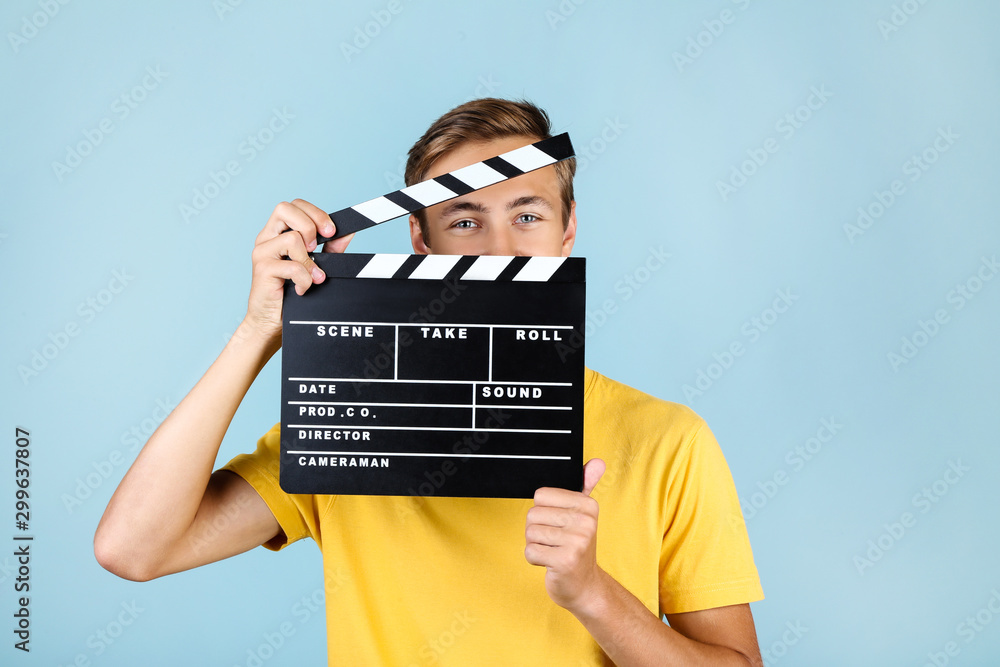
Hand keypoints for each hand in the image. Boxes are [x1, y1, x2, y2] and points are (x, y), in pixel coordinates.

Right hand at [243, 199, 353, 343]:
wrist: (272, 322)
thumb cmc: (292, 293)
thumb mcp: (315, 266)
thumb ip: (330, 248)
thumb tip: (348, 231)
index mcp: (277, 232)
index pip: (293, 205)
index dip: (314, 212)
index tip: (331, 231)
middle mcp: (266, 237)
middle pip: (284, 208)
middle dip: (310, 224)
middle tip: (318, 246)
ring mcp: (262, 252)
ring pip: (291, 238)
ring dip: (309, 260)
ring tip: (313, 277)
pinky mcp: (262, 269)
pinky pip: (292, 265)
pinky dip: (304, 278)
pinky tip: (303, 289)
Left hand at [525, 458, 606, 613]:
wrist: (585, 586)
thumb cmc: (577, 547)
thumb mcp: (583, 515)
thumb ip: (586, 485)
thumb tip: (597, 462)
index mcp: (587, 505)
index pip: (540, 495)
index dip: (543, 511)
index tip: (558, 523)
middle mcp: (585, 521)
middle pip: (532, 514)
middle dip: (537, 530)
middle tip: (555, 541)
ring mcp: (576, 542)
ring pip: (530, 533)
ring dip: (536, 545)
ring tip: (554, 551)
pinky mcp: (564, 561)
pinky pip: (530, 552)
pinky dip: (535, 559)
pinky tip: (551, 563)